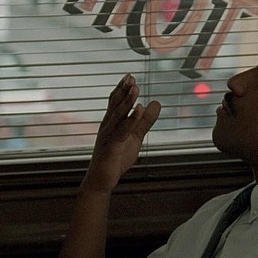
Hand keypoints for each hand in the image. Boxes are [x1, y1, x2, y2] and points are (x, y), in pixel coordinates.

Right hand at [82, 74, 160, 192]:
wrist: (101, 181)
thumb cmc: (115, 159)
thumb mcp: (135, 137)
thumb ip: (145, 121)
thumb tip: (156, 102)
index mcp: (111, 123)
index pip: (115, 102)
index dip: (122, 89)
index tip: (129, 76)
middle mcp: (107, 127)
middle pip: (116, 105)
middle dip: (123, 90)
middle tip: (131, 77)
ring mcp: (108, 136)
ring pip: (118, 115)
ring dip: (127, 101)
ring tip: (136, 88)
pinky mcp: (112, 147)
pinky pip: (122, 131)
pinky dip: (131, 120)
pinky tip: (138, 110)